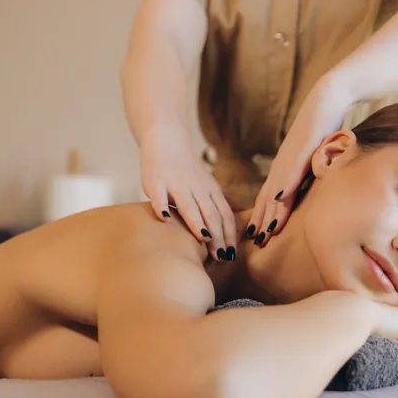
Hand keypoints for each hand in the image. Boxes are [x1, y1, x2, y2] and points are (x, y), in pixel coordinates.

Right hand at [140, 130, 237, 260]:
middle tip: (221, 257)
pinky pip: (158, 196)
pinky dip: (161, 207)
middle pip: (210, 213)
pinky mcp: (155, 182)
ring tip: (204, 238)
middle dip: (217, 235)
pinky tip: (164, 220)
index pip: (224, 214)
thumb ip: (222, 201)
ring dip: (197, 222)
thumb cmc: (187, 169)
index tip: (232, 255)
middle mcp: (196, 188)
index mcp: (210, 190)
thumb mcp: (208, 184)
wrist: (165, 140)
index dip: (229, 235)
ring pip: (188, 205)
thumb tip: (242, 215)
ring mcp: (175, 184)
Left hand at [247, 79, 350, 246]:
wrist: (327, 100)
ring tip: (263, 232)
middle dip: (261, 222)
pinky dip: (286, 184)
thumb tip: (311, 192)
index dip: (262, 218)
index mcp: (284, 169)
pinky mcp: (302, 147)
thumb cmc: (322, 129)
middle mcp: (282, 165)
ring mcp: (290, 157)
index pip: (269, 198)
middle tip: (253, 244)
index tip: (256, 238)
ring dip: (270, 211)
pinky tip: (280, 198)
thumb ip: (308, 175)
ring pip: (277, 188)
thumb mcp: (313, 158)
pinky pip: (293, 169)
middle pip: (268, 198)